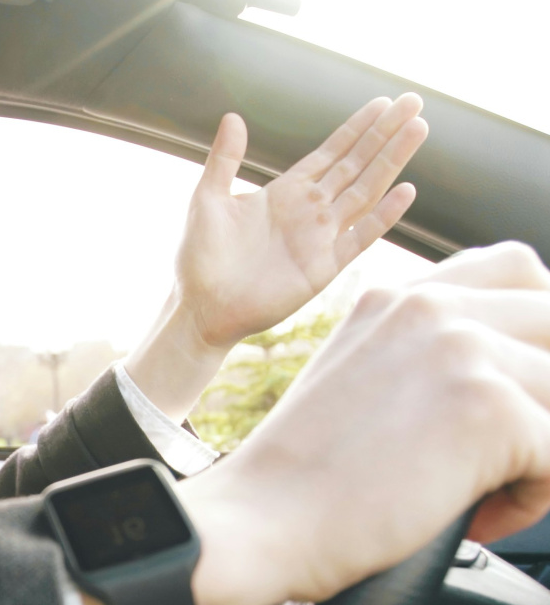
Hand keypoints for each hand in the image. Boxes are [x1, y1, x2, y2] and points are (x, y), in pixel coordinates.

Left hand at [124, 95, 428, 422]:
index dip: (357, 128)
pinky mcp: (323, 267)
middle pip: (356, 164)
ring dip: (391, 161)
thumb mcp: (208, 198)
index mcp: (284, 192)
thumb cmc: (199, 256)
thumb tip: (233, 116)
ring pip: (365, 191)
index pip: (330, 153)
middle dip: (384, 134)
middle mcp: (308, 210)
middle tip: (413, 103)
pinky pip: (360, 237)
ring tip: (418, 130)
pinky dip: (383, 215)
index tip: (383, 103)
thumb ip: (225, 159)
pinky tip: (406, 190)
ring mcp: (320, 237)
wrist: (201, 306)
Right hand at [177, 242, 549, 604]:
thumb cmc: (304, 472)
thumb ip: (421, 351)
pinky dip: (532, 499)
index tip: (520, 379)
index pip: (516, 268)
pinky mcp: (490, 409)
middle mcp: (430, 310)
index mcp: (398, 299)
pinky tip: (477, 514)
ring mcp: (461, 352)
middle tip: (508, 444)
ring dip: (540, 446)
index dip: (537, 324)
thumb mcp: (358, 377)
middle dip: (543, 388)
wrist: (262, 517)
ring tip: (484, 489)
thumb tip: (507, 370)